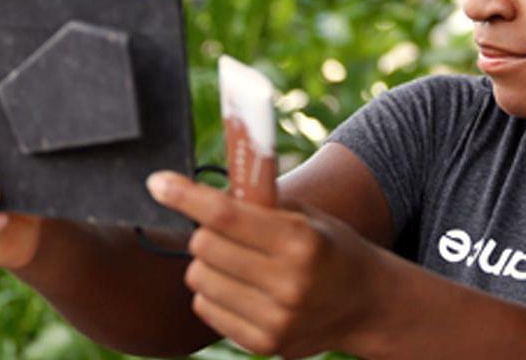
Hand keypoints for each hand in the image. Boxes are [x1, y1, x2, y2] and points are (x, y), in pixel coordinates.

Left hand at [147, 171, 387, 357]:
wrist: (367, 304)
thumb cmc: (329, 247)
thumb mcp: (306, 216)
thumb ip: (259, 204)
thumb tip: (200, 189)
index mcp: (301, 240)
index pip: (226, 215)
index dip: (186, 196)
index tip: (158, 182)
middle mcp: (289, 283)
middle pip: (204, 246)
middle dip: (205, 231)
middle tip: (222, 229)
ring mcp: (276, 319)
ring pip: (199, 280)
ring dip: (207, 264)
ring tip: (237, 261)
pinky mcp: (264, 344)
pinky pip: (206, 309)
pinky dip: (213, 293)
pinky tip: (241, 287)